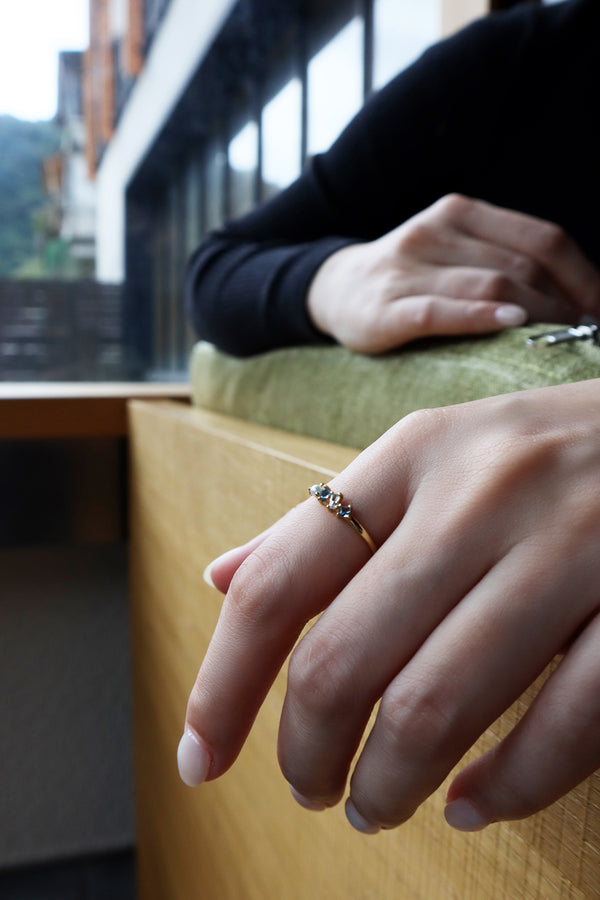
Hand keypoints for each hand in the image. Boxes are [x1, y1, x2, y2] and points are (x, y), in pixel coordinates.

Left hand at [179, 379, 599, 833]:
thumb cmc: (540, 452)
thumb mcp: (430, 455)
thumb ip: (328, 520)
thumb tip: (223, 580)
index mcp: (414, 454)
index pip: (283, 583)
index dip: (224, 684)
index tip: (200, 755)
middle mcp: (481, 495)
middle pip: (344, 661)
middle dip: (306, 752)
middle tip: (309, 786)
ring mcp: (569, 550)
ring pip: (435, 709)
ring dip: (386, 784)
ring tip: (374, 801)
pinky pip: (559, 729)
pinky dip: (503, 790)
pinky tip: (471, 802)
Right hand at [306, 194, 599, 352]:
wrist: (335, 290)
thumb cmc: (410, 276)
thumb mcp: (454, 250)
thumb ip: (502, 260)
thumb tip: (574, 295)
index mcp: (460, 213)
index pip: (540, 238)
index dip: (582, 274)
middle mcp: (435, 232)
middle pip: (521, 266)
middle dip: (564, 304)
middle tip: (586, 333)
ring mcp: (407, 269)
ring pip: (489, 286)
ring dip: (537, 314)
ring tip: (564, 339)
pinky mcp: (385, 308)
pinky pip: (440, 311)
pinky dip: (479, 318)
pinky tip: (511, 325)